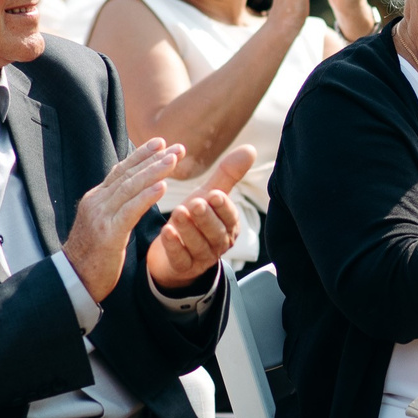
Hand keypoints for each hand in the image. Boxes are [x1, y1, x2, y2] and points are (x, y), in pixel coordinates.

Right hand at [61, 138, 185, 302]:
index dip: (141, 156)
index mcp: (97, 199)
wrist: (72, 280)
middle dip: (154, 158)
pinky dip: (147, 196)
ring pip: (130, 188)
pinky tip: (163, 187)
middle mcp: (97, 202)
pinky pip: (130, 211)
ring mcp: (101, 216)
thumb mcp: (103, 225)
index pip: (121, 171)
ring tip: (173, 159)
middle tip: (177, 147)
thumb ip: (115, 209)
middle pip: (128, 174)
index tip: (161, 143)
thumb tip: (132, 196)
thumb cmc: (91, 257)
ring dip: (154, 171)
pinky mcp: (108, 234)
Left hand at [148, 145, 255, 291]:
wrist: (174, 253)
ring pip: (198, 245)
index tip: (214, 194)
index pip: (230, 216)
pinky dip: (174, 246)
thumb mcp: (209, 196)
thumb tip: (251, 148)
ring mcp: (201, 258)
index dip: (223, 206)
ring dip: (188, 229)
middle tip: (196, 203)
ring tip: (177, 213)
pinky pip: (180, 259)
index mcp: (229, 225)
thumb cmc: (195, 220)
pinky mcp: (183, 268)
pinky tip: (166, 232)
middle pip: (216, 232)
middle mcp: (219, 243)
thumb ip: (228, 175)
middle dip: (206, 218)